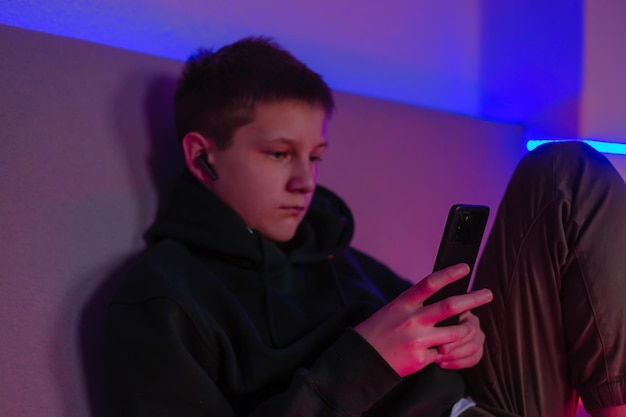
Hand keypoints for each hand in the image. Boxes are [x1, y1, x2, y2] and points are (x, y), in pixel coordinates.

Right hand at [354, 263, 492, 376]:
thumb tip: (441, 301)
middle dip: (473, 299)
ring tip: (469, 329)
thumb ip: (415, 305)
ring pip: (455, 333)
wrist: (362, 358)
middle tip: (488, 294)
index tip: (465, 268)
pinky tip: (432, 353)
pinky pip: (441, 355)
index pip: (430, 283)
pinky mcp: (420, 359)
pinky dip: (441, 354)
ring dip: (465, 332)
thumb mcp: (393, 310)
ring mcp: (417, 339)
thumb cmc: (378, 331)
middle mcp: (412, 319)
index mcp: (404, 303)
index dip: (449, 274)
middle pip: (450, 306)